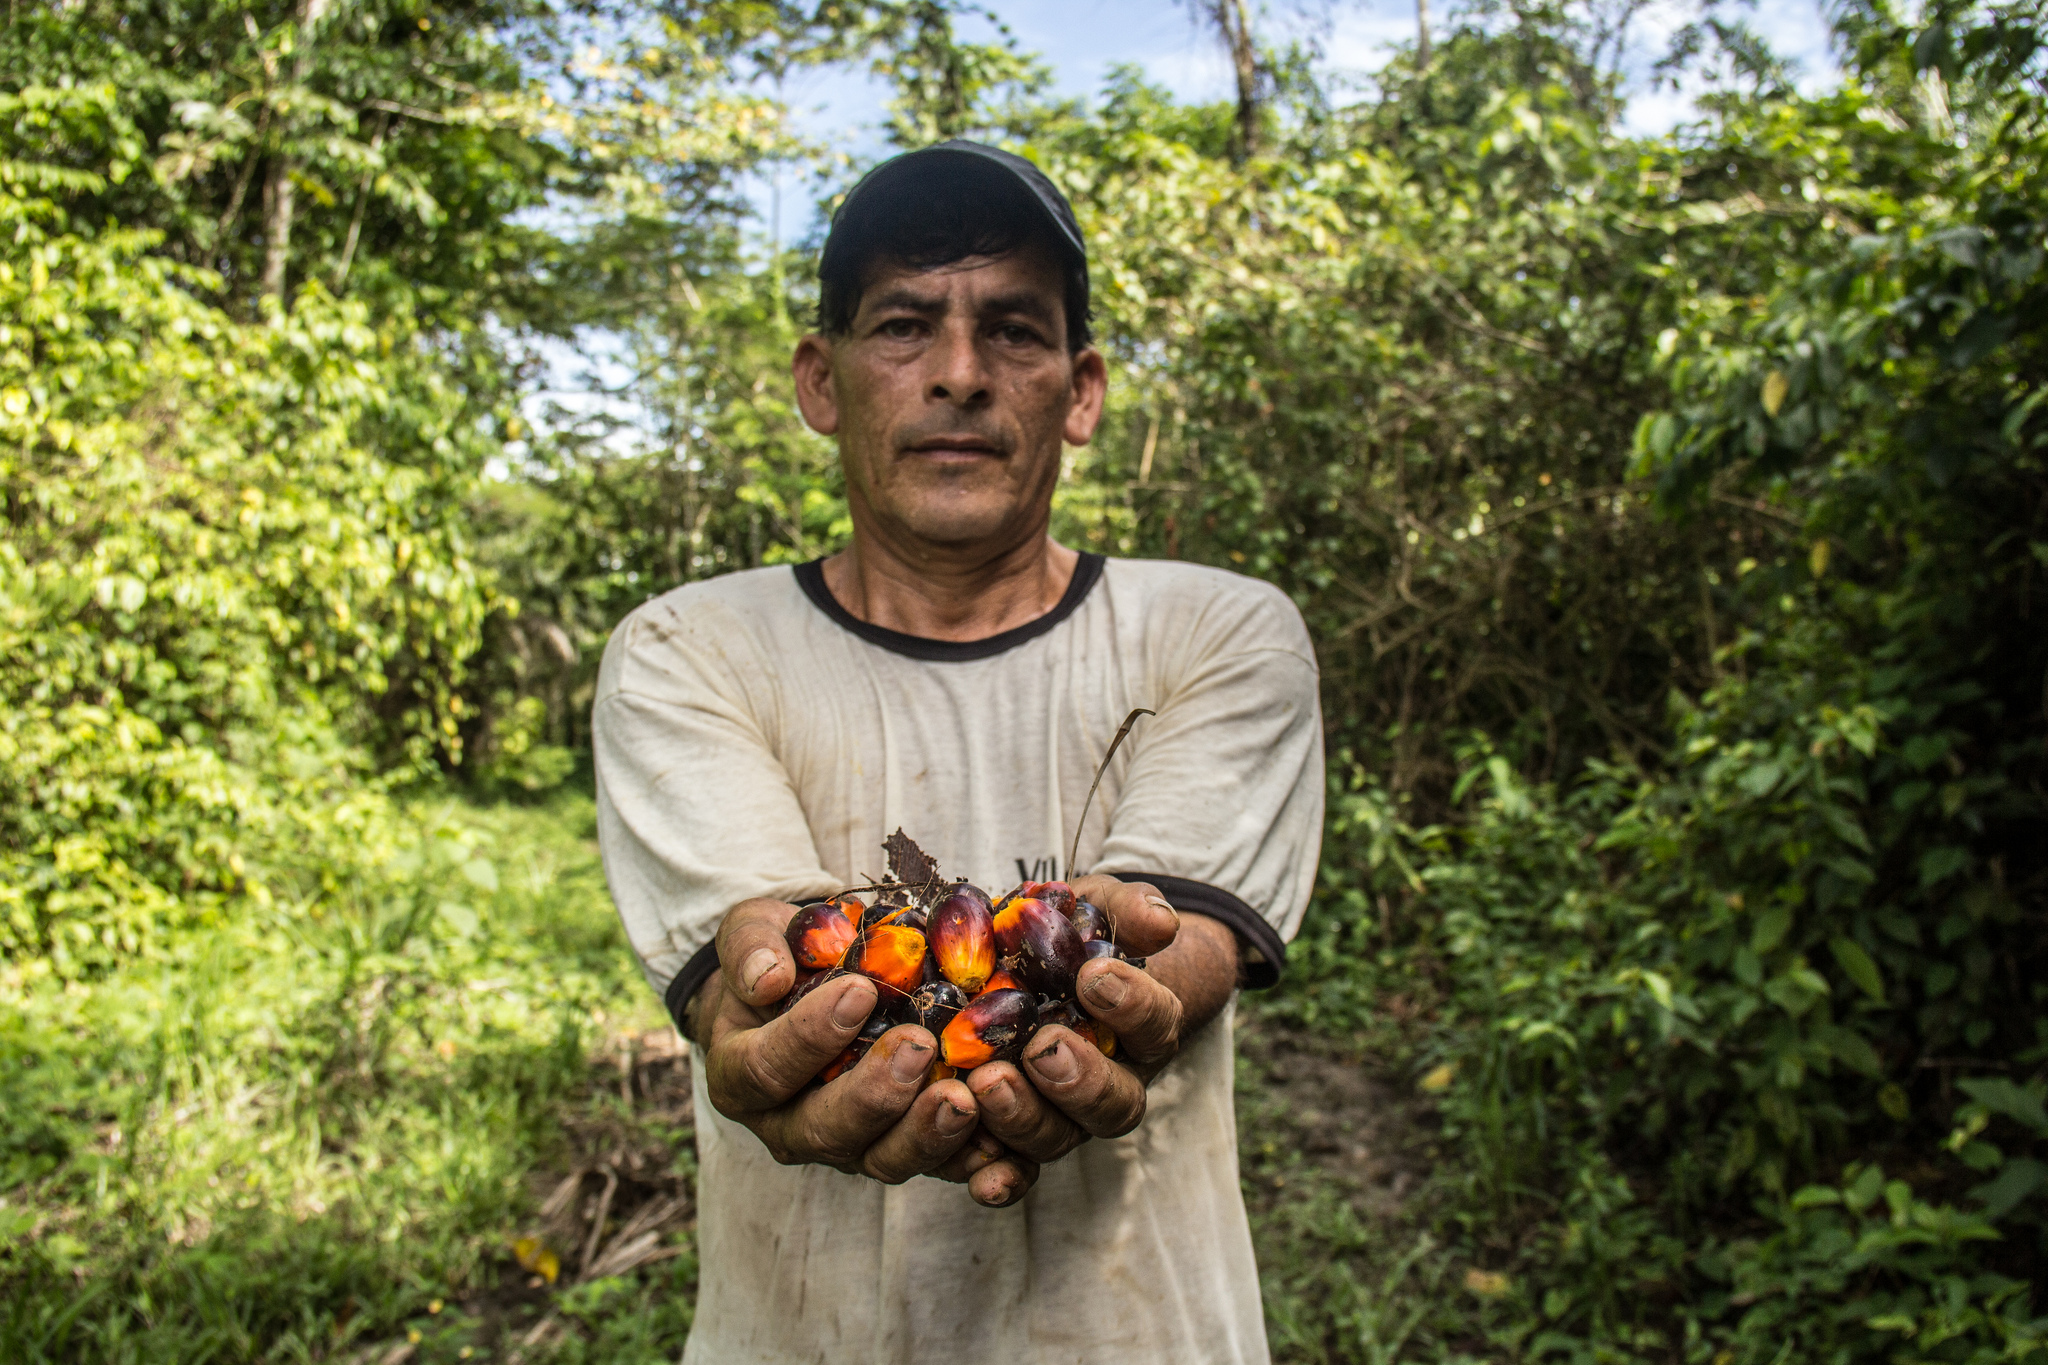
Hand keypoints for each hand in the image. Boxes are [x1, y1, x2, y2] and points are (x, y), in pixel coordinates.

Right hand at [690, 897, 1038, 1205]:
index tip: (858, 991)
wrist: (811, 987)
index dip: (809, 1037)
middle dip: (875, 1093)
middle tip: (917, 1045)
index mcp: (742, 1077)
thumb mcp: (751, 935)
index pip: (767, 1070)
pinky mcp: (903, 1147)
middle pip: (827, 1129)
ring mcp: (850, 1144)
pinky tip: (1003, 1144)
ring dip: (926, 1133)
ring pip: (884, 1159)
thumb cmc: (781, 958)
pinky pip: (940, 1169)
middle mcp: (791, 1124)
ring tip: (964, 1095)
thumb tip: (768, 980)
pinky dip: (974, 1161)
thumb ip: (751, 949)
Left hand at [967, 878, 1236, 1164]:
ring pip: (1056, 1139)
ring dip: (1024, 1119)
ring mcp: (1059, 1116)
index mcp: (1140, 1030)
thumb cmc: (1070, 932)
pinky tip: (978, 1178)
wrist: (1025, 962)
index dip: (1132, 1005)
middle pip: (1111, 1105)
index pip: (1153, 1025)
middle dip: (1078, 1080)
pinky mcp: (1008, 1137)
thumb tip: (1161, 922)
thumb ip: (1130, 910)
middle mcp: (1107, 1085)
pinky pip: (1010, 1170)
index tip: (1095, 975)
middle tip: (1040, 1048)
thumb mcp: (1100, 906)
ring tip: (985, 1083)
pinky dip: (998, 1179)